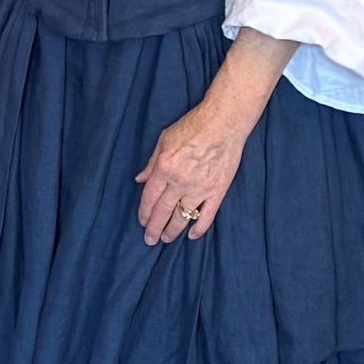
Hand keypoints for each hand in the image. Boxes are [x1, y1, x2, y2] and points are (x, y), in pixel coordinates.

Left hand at [138, 39, 286, 245]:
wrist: (223, 122)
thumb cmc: (193, 126)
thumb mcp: (164, 140)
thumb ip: (151, 163)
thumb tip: (140, 180)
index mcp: (164, 168)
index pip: (150, 197)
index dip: (144, 212)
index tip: (142, 222)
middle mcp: (180, 181)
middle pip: (163, 211)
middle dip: (154, 228)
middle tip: (149, 240)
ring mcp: (200, 188)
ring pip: (183, 216)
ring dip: (172, 231)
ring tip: (166, 239)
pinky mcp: (218, 190)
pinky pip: (207, 215)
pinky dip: (199, 228)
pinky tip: (192, 236)